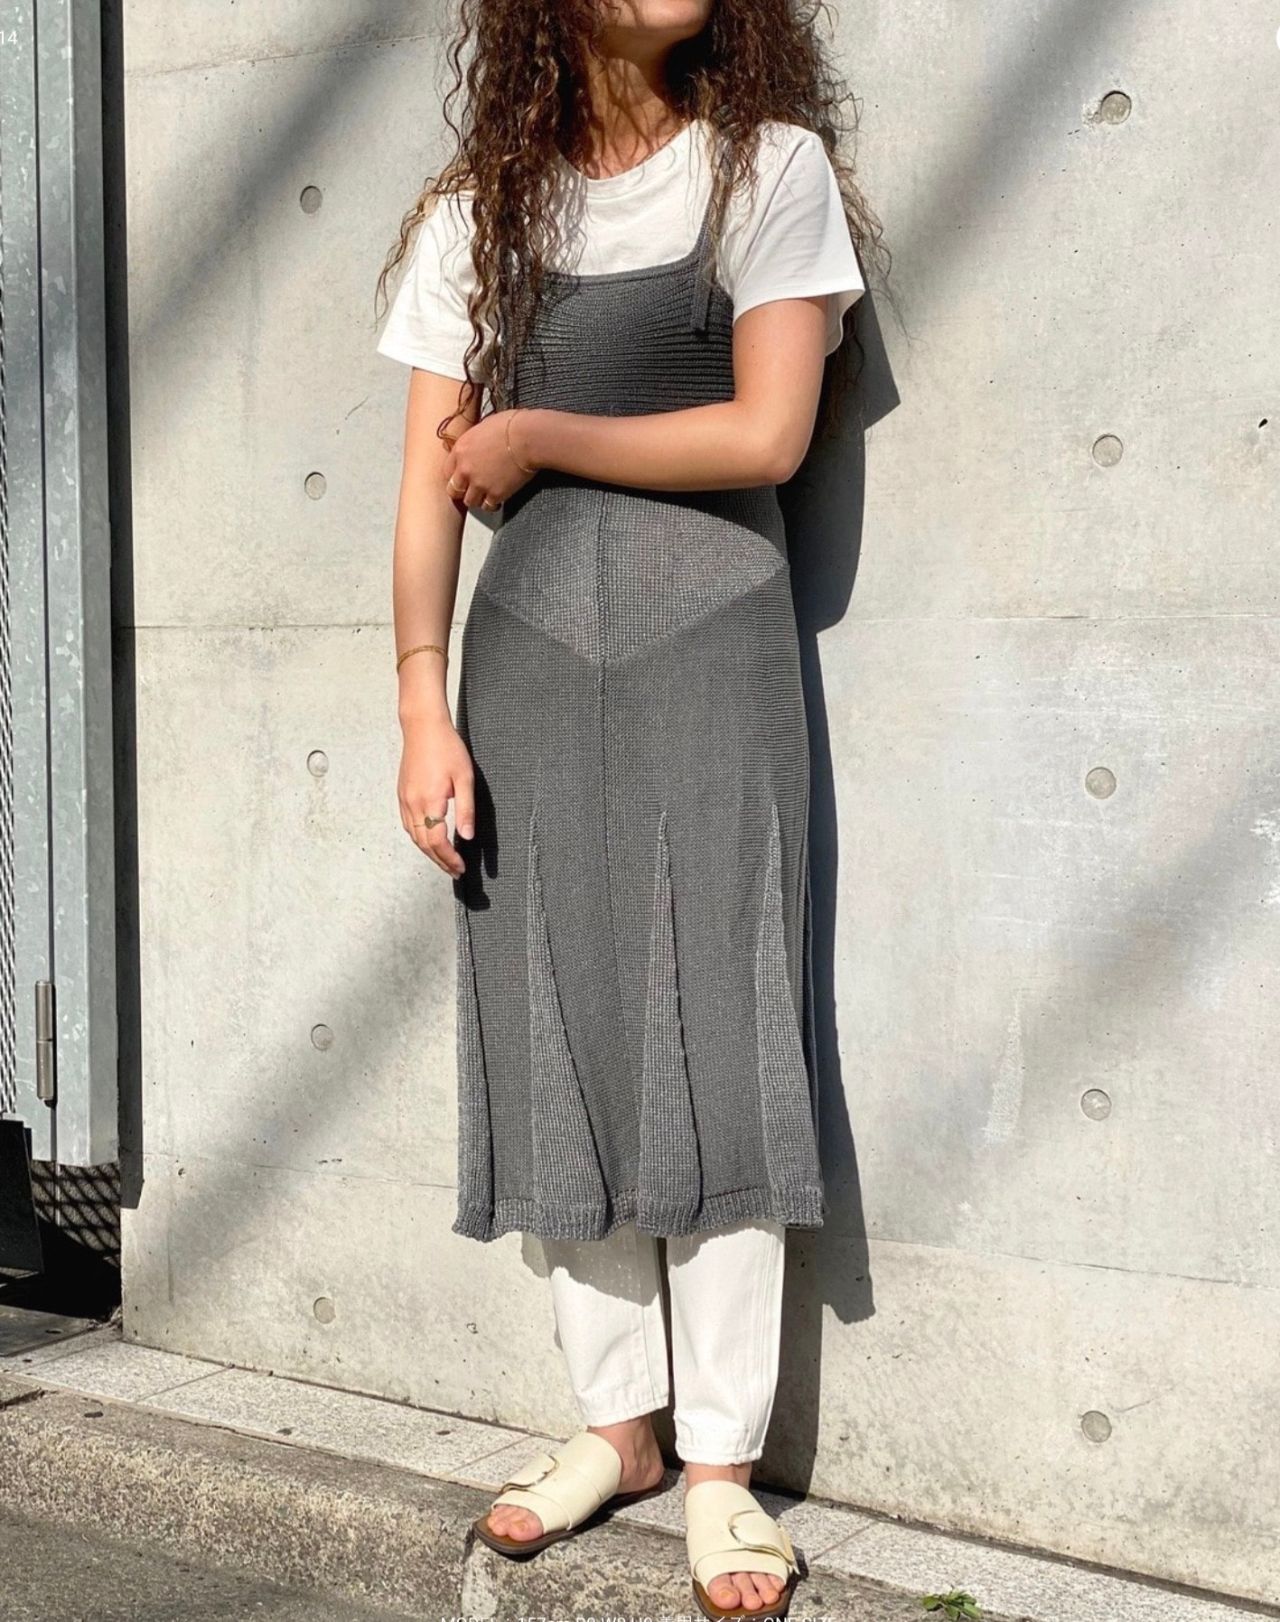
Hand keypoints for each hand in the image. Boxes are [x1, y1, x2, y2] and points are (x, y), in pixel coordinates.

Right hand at [397, 713, 474, 878]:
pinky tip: (428, 840)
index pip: (437, 842)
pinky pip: (408, 825)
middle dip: (439, 861)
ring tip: (444, 861)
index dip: (449, 859)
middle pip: (423, 844)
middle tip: (454, 871)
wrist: (423, 726)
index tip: (461, 868)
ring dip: (429, 852)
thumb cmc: (446, 747)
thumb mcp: (464, 778)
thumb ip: (466, 810)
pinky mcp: (402, 794)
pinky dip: (419, 838)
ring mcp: (405, 800)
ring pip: (414, 836)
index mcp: (429, 802)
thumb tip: (467, 837)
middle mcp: (412, 804)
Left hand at [442, 409, 538, 511]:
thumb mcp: (482, 427)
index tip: (461, 477)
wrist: (526, 438)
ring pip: (469, 501)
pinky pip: (488, 506)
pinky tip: (497, 500)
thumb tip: (476, 446)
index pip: (447, 471)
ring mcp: (479, 484)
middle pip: (454, 490)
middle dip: (461, 490)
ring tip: (484, 494)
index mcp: (460, 450)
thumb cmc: (509, 426)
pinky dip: (492, 505)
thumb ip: (473, 442)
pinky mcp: (495, 494)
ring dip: (476, 498)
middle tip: (469, 490)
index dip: (455, 476)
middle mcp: (465, 469)